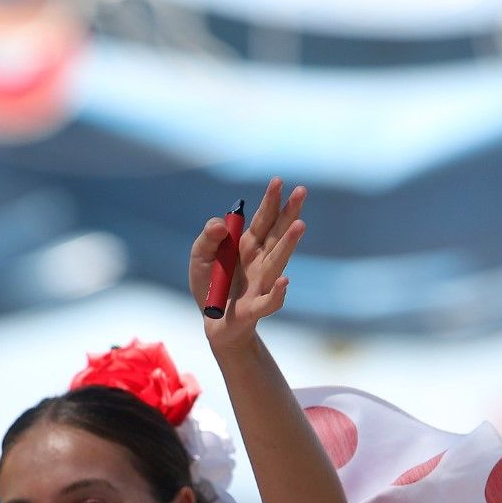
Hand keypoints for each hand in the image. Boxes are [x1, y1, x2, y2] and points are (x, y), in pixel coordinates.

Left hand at [190, 177, 306, 347]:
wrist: (213, 322)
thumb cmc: (210, 285)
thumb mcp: (200, 256)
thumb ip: (207, 237)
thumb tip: (221, 225)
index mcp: (248, 245)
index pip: (263, 219)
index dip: (270, 200)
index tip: (278, 181)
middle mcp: (260, 261)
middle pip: (277, 233)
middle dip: (289, 212)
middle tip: (302, 191)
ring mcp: (262, 283)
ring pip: (277, 261)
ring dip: (289, 243)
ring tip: (300, 225)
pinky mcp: (256, 309)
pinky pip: (269, 301)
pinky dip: (277, 293)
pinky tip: (284, 282)